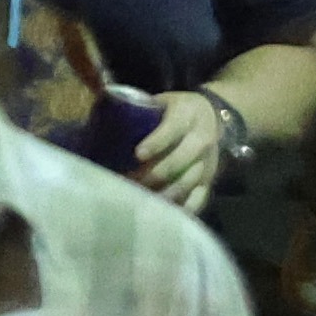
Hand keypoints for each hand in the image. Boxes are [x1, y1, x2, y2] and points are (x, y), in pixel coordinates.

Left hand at [127, 85, 239, 212]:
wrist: (215, 117)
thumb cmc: (178, 109)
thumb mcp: (163, 101)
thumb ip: (140, 111)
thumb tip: (100, 120)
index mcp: (187, 115)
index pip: (172, 129)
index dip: (156, 142)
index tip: (137, 154)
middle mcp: (201, 139)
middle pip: (178, 162)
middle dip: (152, 175)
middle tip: (127, 183)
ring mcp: (207, 162)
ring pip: (186, 183)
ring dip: (161, 195)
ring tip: (139, 201)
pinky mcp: (209, 181)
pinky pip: (197, 200)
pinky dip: (179, 209)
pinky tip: (160, 214)